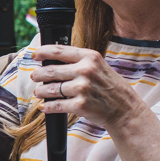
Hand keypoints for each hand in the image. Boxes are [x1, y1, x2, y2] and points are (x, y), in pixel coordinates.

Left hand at [30, 45, 145, 129]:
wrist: (124, 109)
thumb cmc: (110, 87)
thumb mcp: (99, 66)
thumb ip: (80, 62)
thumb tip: (54, 61)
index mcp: (90, 57)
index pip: (60, 50)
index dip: (43, 52)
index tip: (35, 55)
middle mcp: (85, 70)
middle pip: (51, 70)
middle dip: (39, 74)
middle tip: (35, 76)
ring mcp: (82, 88)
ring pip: (50, 89)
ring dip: (41, 91)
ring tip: (39, 92)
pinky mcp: (80, 105)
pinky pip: (56, 105)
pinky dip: (47, 107)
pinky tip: (44, 107)